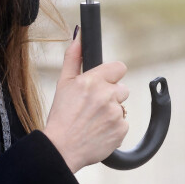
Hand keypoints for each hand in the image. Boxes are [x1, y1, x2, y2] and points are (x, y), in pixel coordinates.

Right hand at [43, 30, 128, 172]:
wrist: (61, 149)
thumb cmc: (61, 115)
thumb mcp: (63, 82)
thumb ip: (73, 56)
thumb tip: (79, 34)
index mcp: (93, 80)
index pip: (119, 67)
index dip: (111, 75)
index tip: (103, 83)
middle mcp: (106, 95)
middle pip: (122, 89)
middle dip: (111, 95)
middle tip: (93, 106)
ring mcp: (116, 113)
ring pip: (122, 107)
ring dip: (111, 112)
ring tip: (93, 120)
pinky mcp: (121, 130)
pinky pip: (124, 124)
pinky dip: (113, 127)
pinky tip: (98, 131)